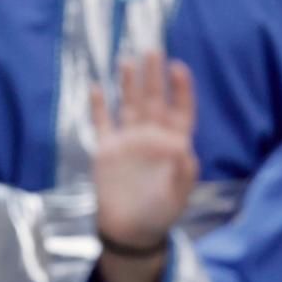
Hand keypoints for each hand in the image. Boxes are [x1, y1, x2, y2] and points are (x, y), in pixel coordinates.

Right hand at [92, 54, 197, 253]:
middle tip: (154, 50)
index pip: (181, 110)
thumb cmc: (161, 211)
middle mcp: (152, 136)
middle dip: (154, 76)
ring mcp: (129, 141)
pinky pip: (102, 123)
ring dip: (129, 84)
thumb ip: (182, 170)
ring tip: (129, 60)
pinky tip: (98, 87)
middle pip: (154, 100)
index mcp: (174, 143)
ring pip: (129, 105)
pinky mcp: (107, 150)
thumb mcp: (178, 193)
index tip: (179, 67)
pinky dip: (100, 106)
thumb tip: (182, 147)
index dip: (181, 89)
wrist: (131, 231)